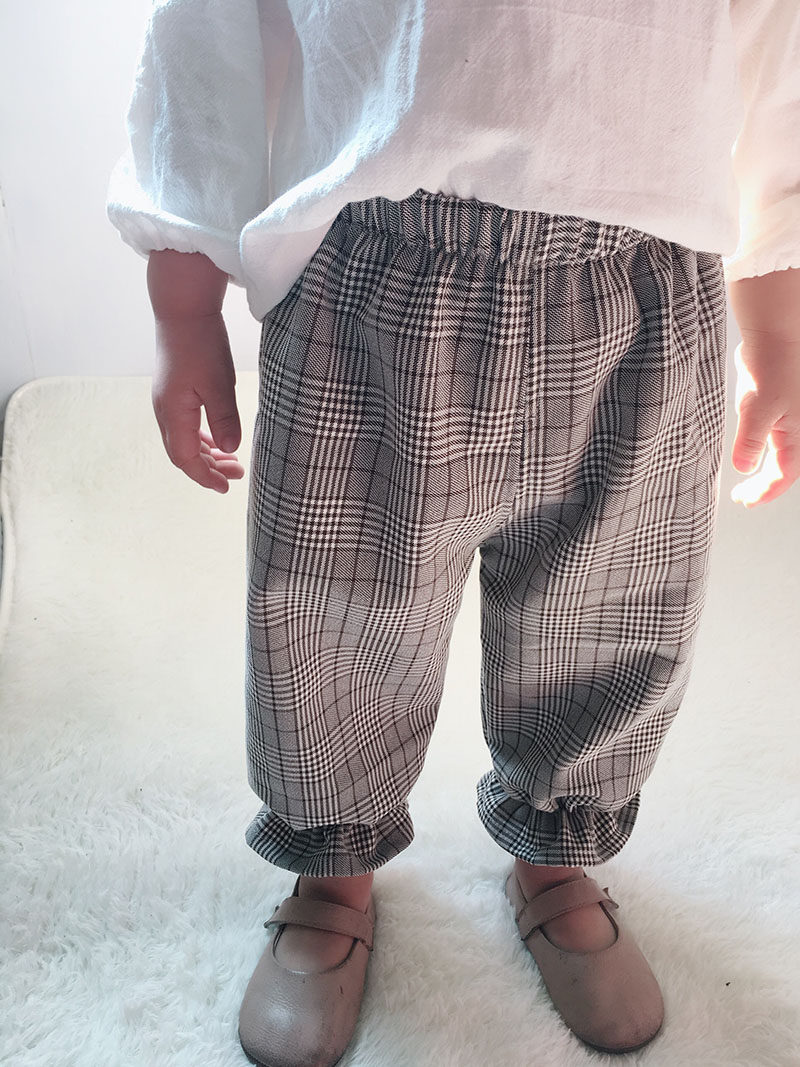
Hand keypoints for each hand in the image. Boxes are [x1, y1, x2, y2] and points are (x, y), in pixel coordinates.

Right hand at [151, 311, 245, 492]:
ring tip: (232, 461)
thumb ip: (224, 419)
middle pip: (183, 453)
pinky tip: (218, 440)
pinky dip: (202, 438)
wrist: (182, 309)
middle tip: (237, 474)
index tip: (226, 487)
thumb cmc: (200, 343)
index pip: (185, 459)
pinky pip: (185, 425)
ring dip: (207, 454)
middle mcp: (164, 411)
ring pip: (184, 440)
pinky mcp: (173, 391)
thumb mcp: (219, 383)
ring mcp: (167, 401)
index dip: (205, 477)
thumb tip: (231, 450)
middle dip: (209, 469)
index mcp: (173, 413)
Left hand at [730, 337, 799, 507]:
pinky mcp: (778, 404)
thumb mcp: (756, 408)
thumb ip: (750, 442)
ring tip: (747, 482)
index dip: (765, 491)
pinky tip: (748, 453)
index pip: (784, 474)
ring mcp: (789, 416)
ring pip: (780, 452)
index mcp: (799, 432)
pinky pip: (773, 435)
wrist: (773, 333)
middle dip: (764, 484)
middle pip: (784, 466)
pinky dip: (762, 449)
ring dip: (764, 469)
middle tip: (743, 496)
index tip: (745, 500)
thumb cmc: (771, 368)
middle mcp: (797, 427)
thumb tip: (745, 468)